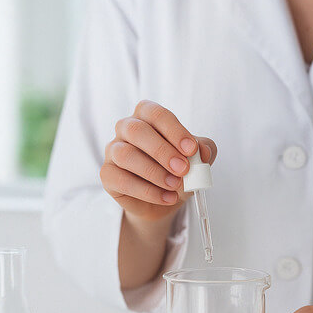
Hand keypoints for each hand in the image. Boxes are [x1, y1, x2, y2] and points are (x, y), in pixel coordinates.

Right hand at [101, 100, 216, 221]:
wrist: (165, 198)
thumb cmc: (178, 170)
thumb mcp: (198, 158)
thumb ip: (204, 149)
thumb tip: (203, 151)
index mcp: (146, 116)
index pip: (156, 114)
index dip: (175, 131)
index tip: (192, 150)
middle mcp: (126, 128)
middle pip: (137, 130)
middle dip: (162, 151)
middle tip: (183, 169)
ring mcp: (113, 151)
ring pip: (125, 155)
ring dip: (154, 172)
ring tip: (175, 185)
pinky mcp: (108, 175)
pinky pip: (121, 180)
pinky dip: (147, 191)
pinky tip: (166, 197)